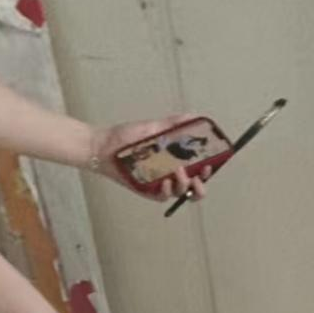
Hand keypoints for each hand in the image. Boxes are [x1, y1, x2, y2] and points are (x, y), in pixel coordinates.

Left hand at [88, 117, 208, 198]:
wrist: (104, 145)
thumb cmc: (127, 137)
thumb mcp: (153, 127)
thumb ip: (173, 123)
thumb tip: (194, 115)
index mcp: (176, 162)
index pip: (197, 171)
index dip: (206, 172)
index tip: (209, 165)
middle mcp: (170, 176)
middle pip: (193, 189)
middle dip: (200, 186)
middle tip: (198, 177)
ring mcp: (160, 185)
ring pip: (180, 194)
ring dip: (183, 185)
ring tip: (178, 172)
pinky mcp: (148, 192)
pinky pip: (162, 197)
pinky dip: (166, 191)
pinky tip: (165, 182)